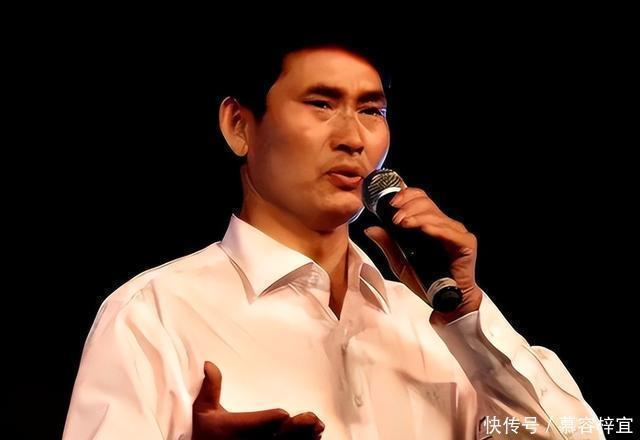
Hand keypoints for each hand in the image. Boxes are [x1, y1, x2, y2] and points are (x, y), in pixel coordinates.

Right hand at [192, 361, 324, 438]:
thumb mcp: (203, 410)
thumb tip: (209, 364)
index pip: (257, 424)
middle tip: (312, 418)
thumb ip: (210, 387)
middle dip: (297, 428)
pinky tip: (315, 438)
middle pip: (279, 437)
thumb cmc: (204, 432)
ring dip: (305, 438)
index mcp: (237, 428)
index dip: (271, 419)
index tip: (283, 413)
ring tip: (318, 427)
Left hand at [364, 187, 482, 324]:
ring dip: (417, 217)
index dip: (406, 195)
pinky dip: (435, 228)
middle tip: (395, 218)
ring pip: (435, 215)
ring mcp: (456, 232)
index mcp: (430, 224)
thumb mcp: (401, 263)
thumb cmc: (426, 282)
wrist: (446, 301)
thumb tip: (371, 229)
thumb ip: (388, 244)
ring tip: (402, 223)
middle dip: (408, 207)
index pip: (419, 199)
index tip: (391, 203)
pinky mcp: (465, 243)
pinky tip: (423, 229)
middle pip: (426, 203)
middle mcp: (444, 225)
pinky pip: (449, 232)